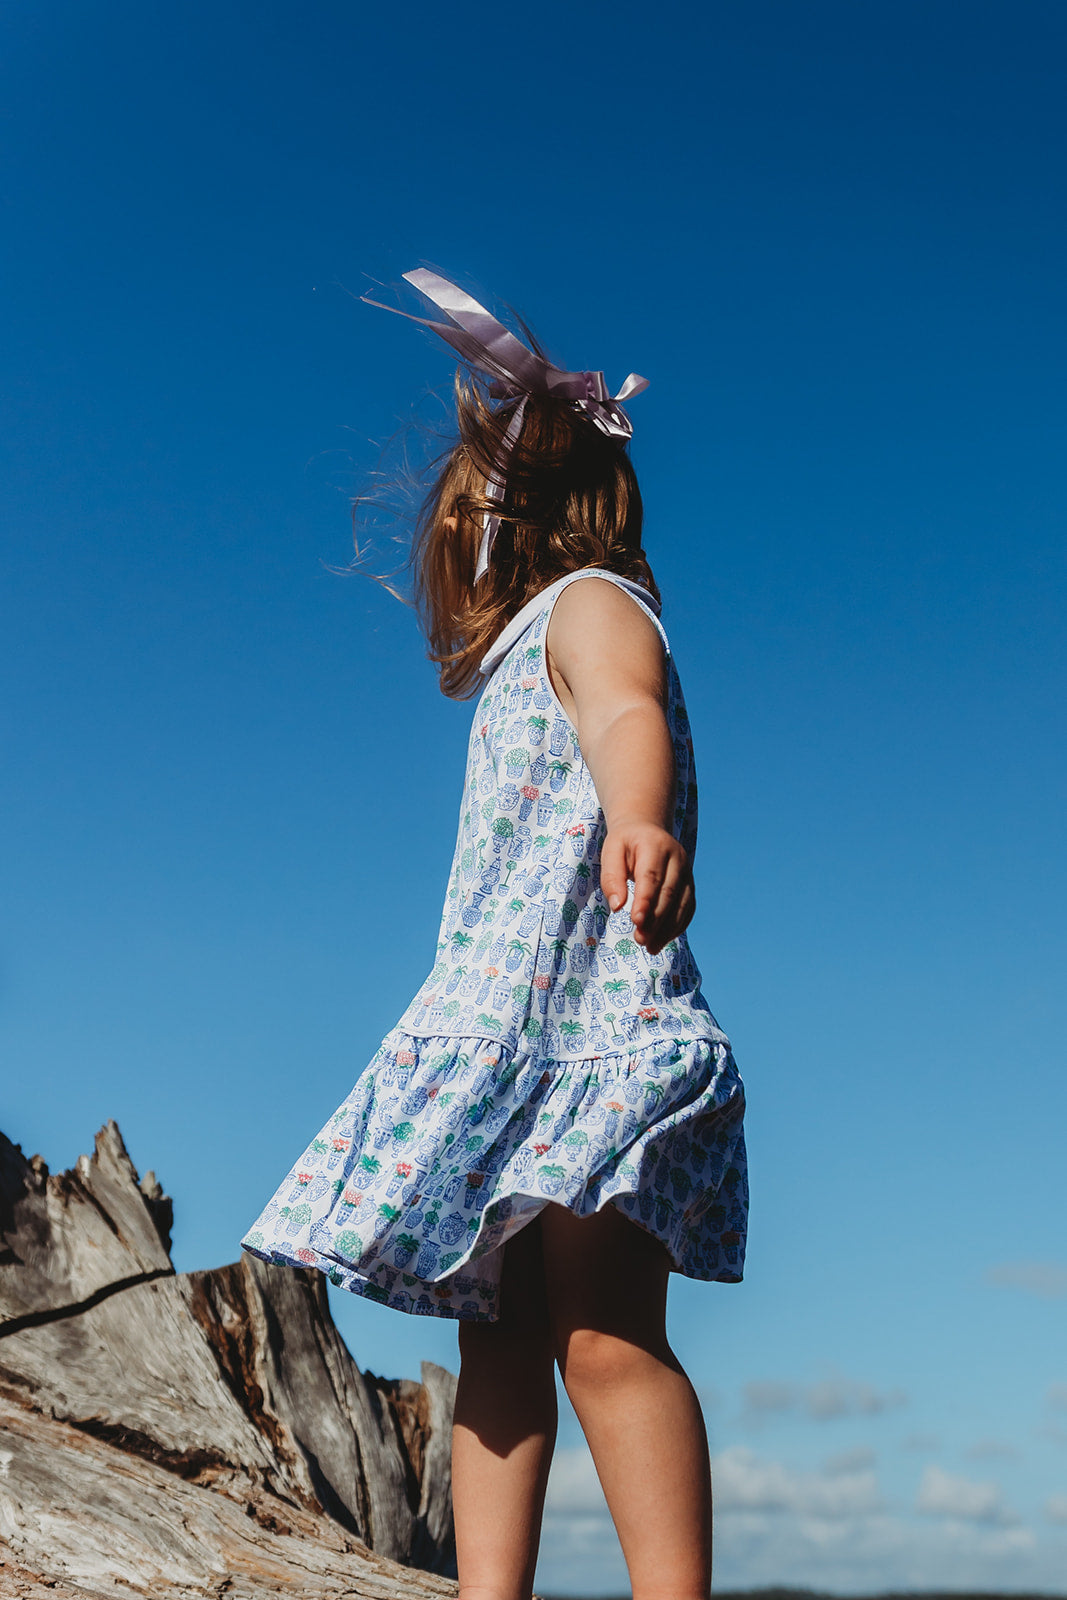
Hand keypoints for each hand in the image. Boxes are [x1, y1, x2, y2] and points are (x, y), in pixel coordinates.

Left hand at [600, 820, 695, 955]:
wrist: (647, 830)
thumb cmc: (625, 843)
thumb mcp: (611, 851)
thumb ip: (611, 877)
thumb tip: (617, 906)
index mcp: (655, 845)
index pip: (652, 876)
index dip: (646, 900)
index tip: (636, 921)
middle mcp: (677, 858)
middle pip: (669, 893)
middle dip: (655, 919)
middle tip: (639, 939)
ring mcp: (687, 871)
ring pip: (683, 904)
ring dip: (667, 929)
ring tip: (649, 947)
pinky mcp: (690, 884)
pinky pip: (688, 908)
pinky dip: (677, 927)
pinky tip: (662, 940)